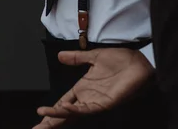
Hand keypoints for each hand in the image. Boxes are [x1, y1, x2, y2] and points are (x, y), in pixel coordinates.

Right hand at [32, 48, 153, 127]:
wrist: (139, 61)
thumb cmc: (120, 60)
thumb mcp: (93, 57)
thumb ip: (76, 58)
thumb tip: (60, 56)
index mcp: (83, 88)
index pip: (63, 102)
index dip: (51, 109)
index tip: (38, 116)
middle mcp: (87, 98)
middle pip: (65, 113)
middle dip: (50, 121)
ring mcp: (95, 102)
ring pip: (72, 114)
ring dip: (57, 117)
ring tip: (43, 121)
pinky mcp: (104, 104)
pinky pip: (86, 110)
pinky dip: (73, 110)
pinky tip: (62, 110)